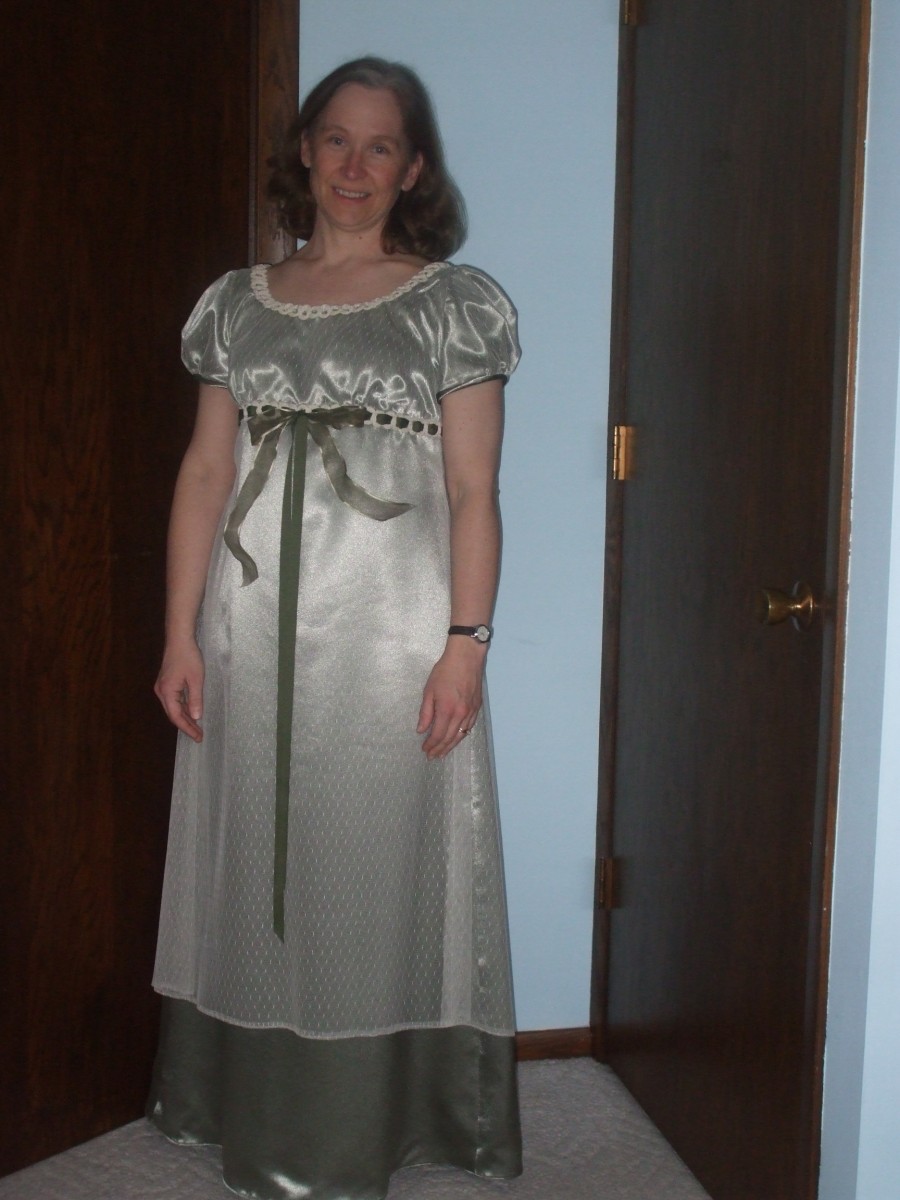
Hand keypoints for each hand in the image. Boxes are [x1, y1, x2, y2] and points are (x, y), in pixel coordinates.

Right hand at [154, 638, 204, 741]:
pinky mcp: (166, 682)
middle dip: (186, 725)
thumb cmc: (188, 657)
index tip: (198, 737)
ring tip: (197, 727)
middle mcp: (161, 692)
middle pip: (173, 714)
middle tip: (199, 736)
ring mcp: (162, 687)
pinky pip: (174, 700)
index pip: (176, 716)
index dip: (188, 728)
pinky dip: (183, 707)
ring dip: (185, 717)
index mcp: (167, 692)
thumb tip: (196, 717)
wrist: (179, 639)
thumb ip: (195, 699)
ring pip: (174, 707)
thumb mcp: (196, 679)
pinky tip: (191, 711)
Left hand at [417, 640, 485, 759]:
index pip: (438, 734)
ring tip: (442, 753)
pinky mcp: (477, 707)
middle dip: (440, 749)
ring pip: (461, 735)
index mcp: (447, 710)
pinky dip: (461, 735)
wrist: (466, 657)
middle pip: (450, 738)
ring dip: (451, 746)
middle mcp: (461, 714)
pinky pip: (469, 727)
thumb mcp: (429, 690)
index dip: (431, 745)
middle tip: (432, 756)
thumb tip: (421, 730)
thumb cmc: (444, 671)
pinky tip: (456, 738)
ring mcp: (471, 712)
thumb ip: (425, 712)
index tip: (424, 750)